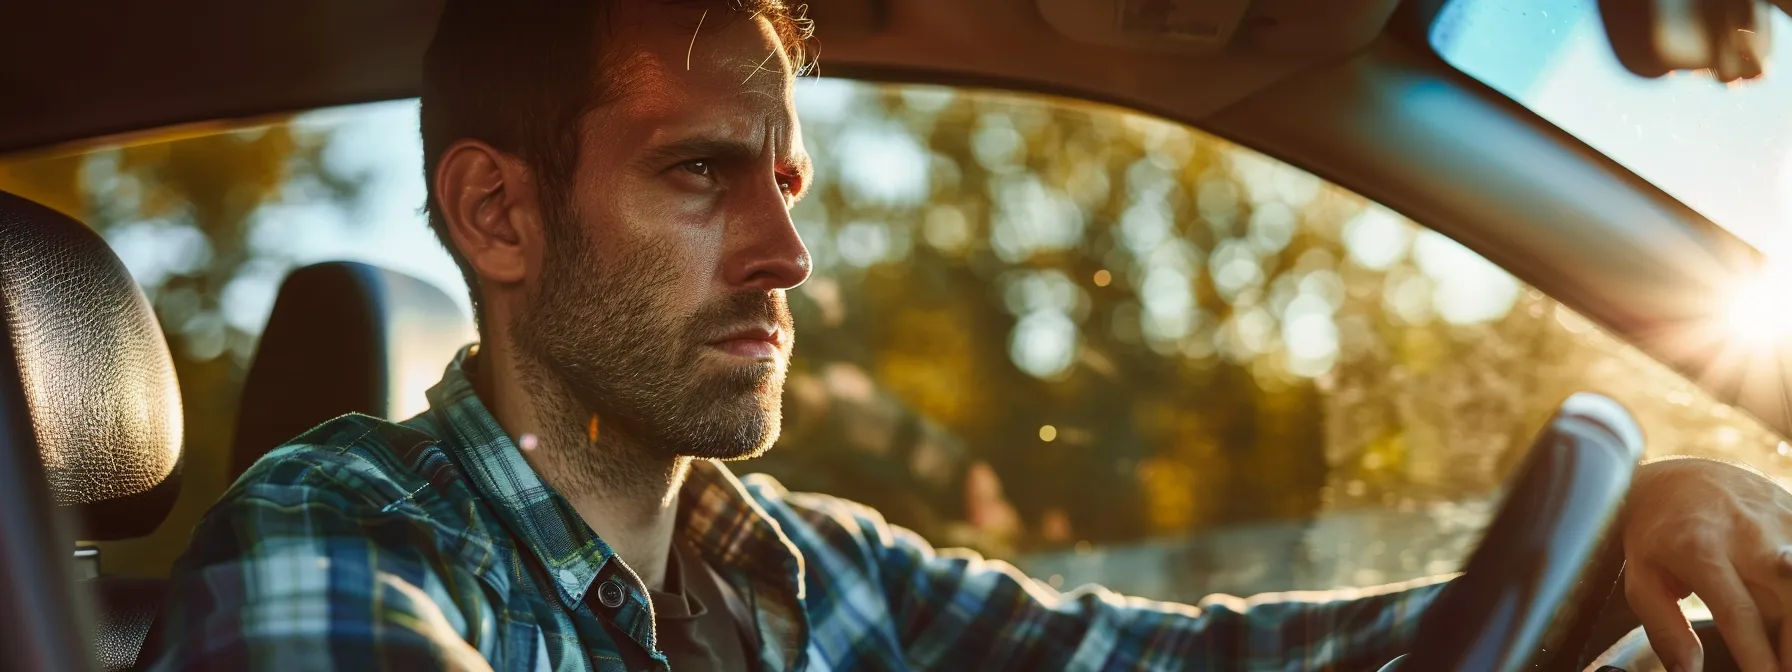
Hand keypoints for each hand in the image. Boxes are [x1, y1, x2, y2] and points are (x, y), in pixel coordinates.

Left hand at [1623, 457, 1791, 671]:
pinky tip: (1788, 611)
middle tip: (1782, 668)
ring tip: (1786, 650)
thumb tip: (1688, 670)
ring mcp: (1777, 521)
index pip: (1740, 613)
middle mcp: (1746, 533)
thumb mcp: (1642, 578)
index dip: (1757, 654)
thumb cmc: (1655, 534)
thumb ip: (1664, 628)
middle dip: (1791, 644)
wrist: (1675, 478)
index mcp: (1701, 548)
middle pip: (1788, 600)